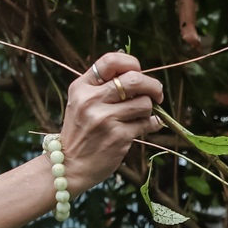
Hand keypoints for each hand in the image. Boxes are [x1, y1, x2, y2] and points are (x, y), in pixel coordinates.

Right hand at [60, 52, 164, 190]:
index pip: (111, 61)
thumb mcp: (81, 103)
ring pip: (144, 102)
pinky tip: (146, 127)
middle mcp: (91, 100)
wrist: (69, 166)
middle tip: (157, 94)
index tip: (139, 72)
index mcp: (81, 87)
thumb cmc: (80, 132)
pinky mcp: (118, 136)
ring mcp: (105, 118)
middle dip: (153, 85)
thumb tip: (140, 74)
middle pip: (134, 79)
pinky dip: (151, 124)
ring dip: (149, 109)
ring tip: (141, 116)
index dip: (131, 63)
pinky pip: (146, 123)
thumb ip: (103, 87)